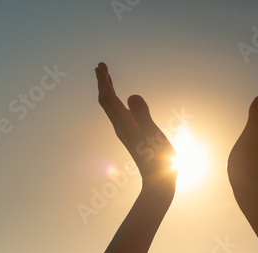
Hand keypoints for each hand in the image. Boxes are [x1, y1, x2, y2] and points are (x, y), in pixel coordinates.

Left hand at [95, 63, 176, 187]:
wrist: (158, 181)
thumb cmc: (158, 158)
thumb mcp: (153, 133)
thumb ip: (142, 114)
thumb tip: (131, 95)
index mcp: (124, 124)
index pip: (109, 98)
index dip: (104, 81)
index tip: (99, 67)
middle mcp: (121, 127)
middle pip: (105, 101)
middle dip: (102, 83)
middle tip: (101, 66)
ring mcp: (125, 132)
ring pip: (110, 108)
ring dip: (107, 90)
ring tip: (108, 78)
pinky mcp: (131, 135)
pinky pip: (118, 114)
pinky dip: (115, 101)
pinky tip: (122, 101)